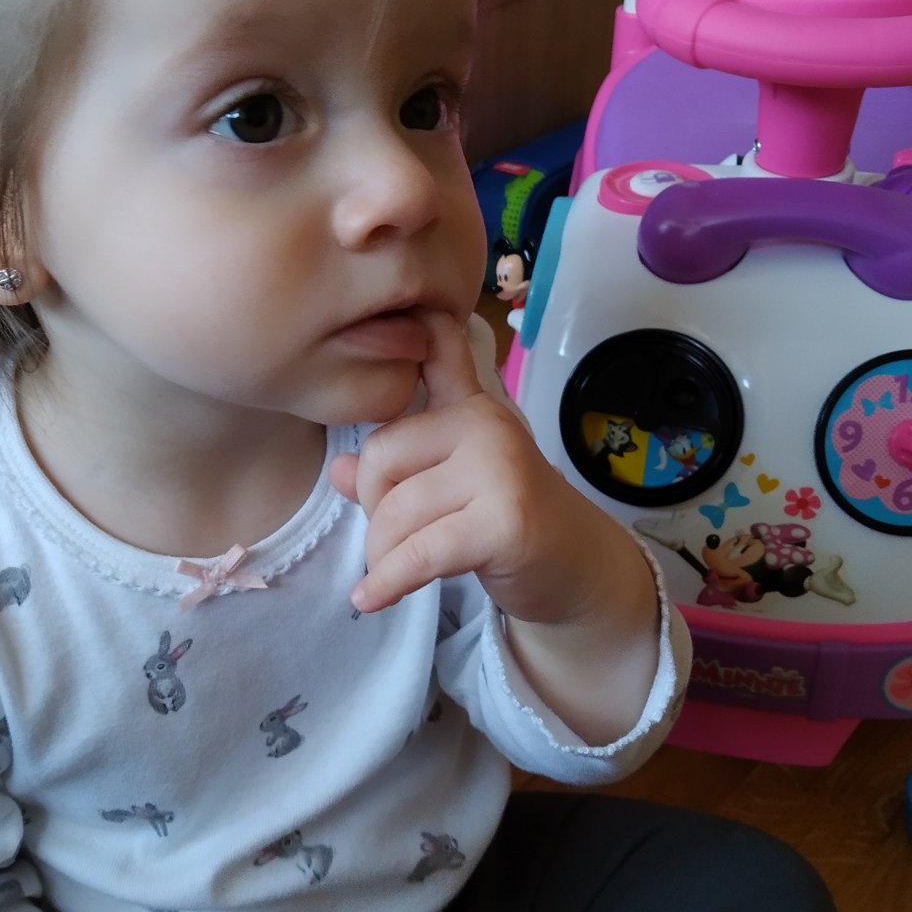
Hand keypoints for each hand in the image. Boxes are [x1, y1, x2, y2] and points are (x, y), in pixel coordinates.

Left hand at [329, 309, 602, 623]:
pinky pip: (421, 552)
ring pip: (397, 511)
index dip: (423, 332)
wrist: (575, 571)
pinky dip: (389, 581)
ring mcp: (499, 468)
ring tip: (396, 572)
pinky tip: (371, 599)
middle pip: (381, 457)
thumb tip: (336, 467)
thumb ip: (400, 468)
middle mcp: (486, 425)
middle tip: (392, 540)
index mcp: (471, 408)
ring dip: (383, 556)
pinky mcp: (505, 520)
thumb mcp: (451, 486)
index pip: (436, 357)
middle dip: (372, 510)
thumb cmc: (507, 524)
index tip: (418, 312)